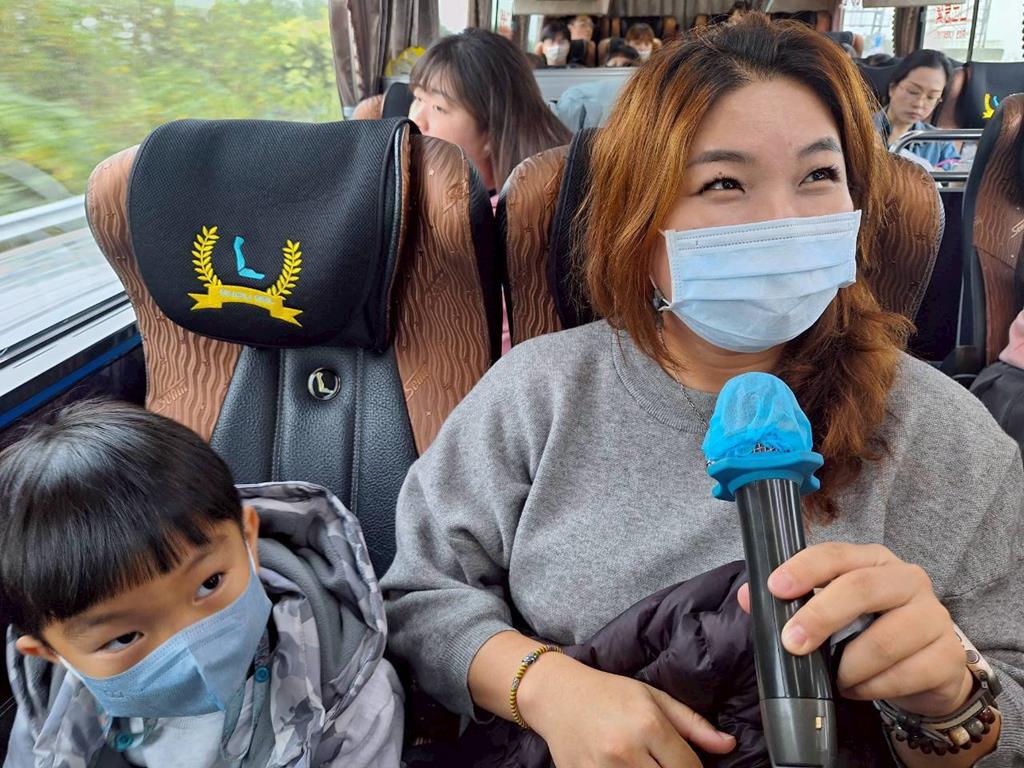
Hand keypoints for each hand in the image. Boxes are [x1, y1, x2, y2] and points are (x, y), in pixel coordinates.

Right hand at [518, 653, 735, 766]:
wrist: (556, 695)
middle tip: (663, 763)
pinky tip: (624, 767)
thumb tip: (728, 745)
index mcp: (648, 725)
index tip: (686, 765)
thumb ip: (692, 725)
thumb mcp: (653, 698)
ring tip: (643, 763)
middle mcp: (626, 751)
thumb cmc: (609, 693)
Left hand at [737, 542, 972, 717]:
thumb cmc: (867, 631)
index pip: (836, 554)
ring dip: (849, 666)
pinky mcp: (948, 655)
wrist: (924, 669)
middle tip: (791, 643)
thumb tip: (747, 598)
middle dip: (820, 616)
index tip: (775, 588)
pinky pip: (904, 674)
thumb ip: (789, 602)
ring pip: (884, 640)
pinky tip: (858, 689)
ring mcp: (934, 615)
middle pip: (862, 588)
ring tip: (834, 678)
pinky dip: (871, 687)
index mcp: (873, 560)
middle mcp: (907, 579)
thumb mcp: (828, 611)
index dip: (804, 568)